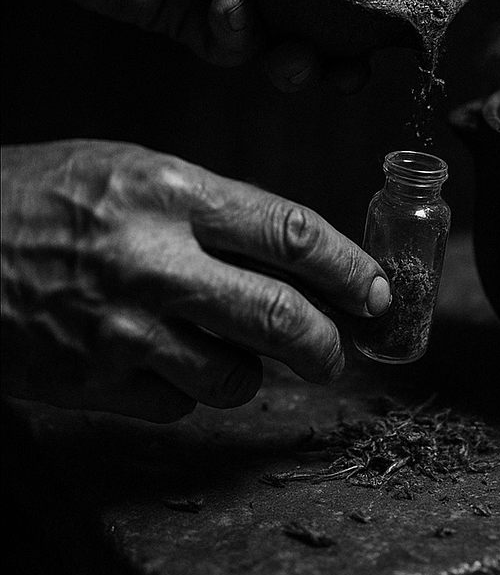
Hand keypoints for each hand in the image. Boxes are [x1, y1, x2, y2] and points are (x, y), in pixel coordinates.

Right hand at [0, 140, 391, 421]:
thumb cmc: (47, 195)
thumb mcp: (139, 170)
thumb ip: (217, 210)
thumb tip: (295, 255)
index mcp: (172, 193)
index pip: (292, 233)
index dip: (350, 268)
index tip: (377, 291)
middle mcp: (153, 262)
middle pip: (279, 317)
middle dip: (327, 343)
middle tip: (339, 350)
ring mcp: (119, 329)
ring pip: (233, 376)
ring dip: (254, 371)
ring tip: (238, 349)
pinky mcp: (88, 382)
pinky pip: (175, 405)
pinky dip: (187, 390)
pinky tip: (168, 361)